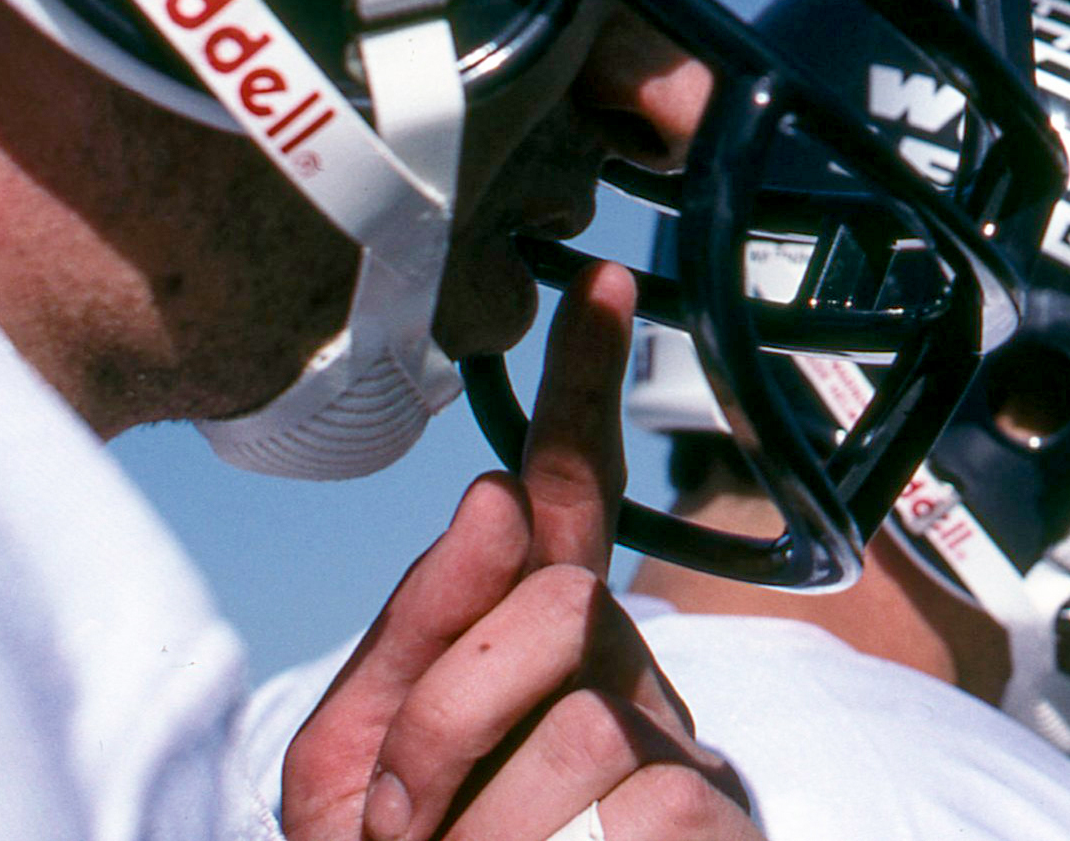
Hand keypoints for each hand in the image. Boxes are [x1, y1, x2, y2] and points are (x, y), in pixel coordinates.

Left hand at [282, 260, 756, 840]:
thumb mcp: (350, 783)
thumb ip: (414, 642)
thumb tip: (500, 498)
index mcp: (537, 661)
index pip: (569, 503)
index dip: (584, 392)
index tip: (600, 282)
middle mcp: (630, 688)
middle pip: (555, 605)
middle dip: (443, 717)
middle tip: (397, 834)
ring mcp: (686, 764)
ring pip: (579, 719)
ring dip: (471, 828)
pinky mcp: (719, 829)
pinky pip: (629, 804)